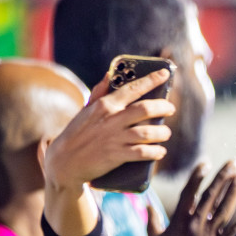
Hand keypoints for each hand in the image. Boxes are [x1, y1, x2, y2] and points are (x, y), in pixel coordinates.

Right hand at [42, 70, 175, 193]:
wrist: (64, 161)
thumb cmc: (76, 134)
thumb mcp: (85, 110)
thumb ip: (99, 92)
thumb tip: (108, 75)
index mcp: (105, 105)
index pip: (133, 88)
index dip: (152, 79)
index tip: (165, 74)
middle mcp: (112, 119)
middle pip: (145, 109)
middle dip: (163, 107)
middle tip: (170, 109)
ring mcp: (115, 138)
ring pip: (147, 132)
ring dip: (162, 132)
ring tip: (166, 132)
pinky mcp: (116, 155)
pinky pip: (142, 152)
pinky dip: (155, 152)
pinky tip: (160, 151)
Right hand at [152, 161, 235, 235]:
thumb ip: (153, 221)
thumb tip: (148, 205)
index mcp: (179, 220)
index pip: (189, 193)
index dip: (196, 177)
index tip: (205, 163)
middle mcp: (195, 224)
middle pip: (210, 196)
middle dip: (221, 178)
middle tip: (232, 164)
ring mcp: (208, 235)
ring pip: (224, 210)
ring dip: (233, 193)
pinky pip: (232, 232)